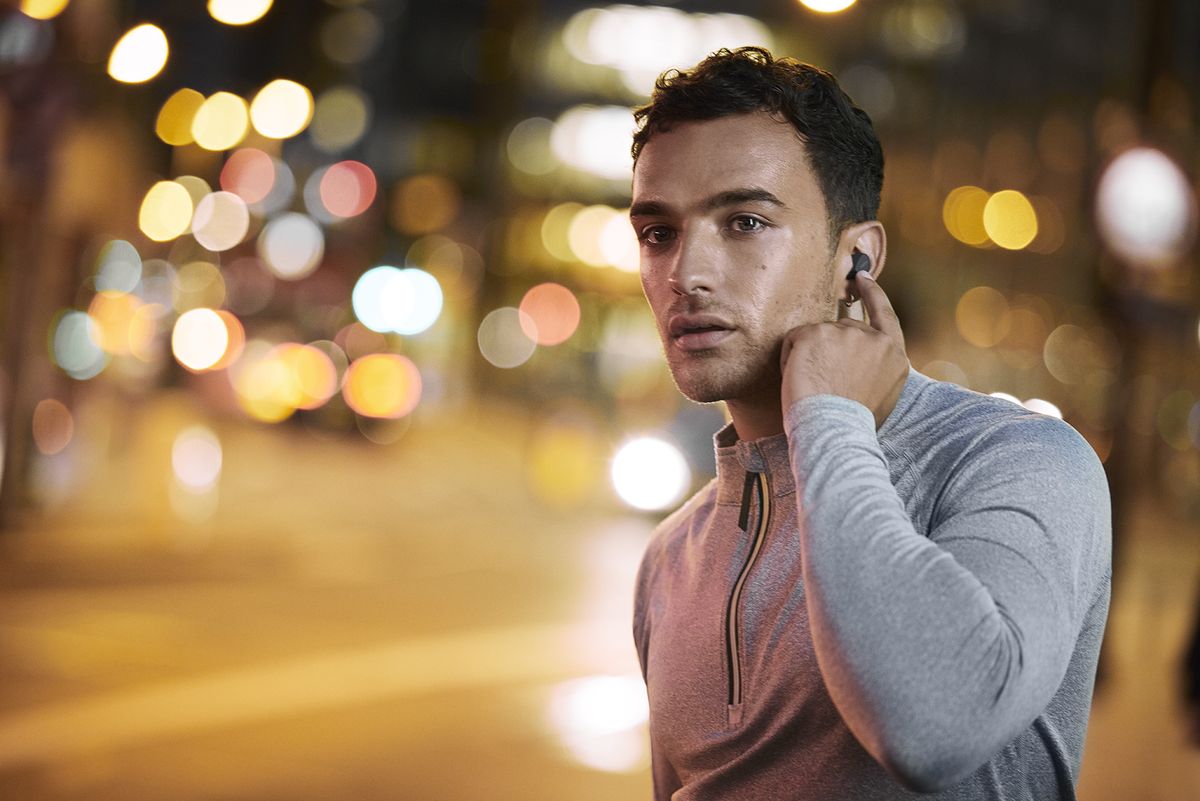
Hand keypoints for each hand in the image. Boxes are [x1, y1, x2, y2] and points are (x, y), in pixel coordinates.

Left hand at [780, 272, 908, 429]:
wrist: (835, 432)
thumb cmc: (853, 425)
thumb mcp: (882, 394)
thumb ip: (875, 366)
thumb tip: (856, 358)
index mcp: (894, 354)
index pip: (884, 314)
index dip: (873, 294)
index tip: (862, 277)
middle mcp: (871, 338)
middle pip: (842, 329)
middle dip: (828, 350)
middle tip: (823, 383)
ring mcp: (843, 332)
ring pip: (816, 337)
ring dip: (809, 357)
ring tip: (815, 388)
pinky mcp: (815, 333)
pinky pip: (794, 341)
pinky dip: (790, 359)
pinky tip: (799, 379)